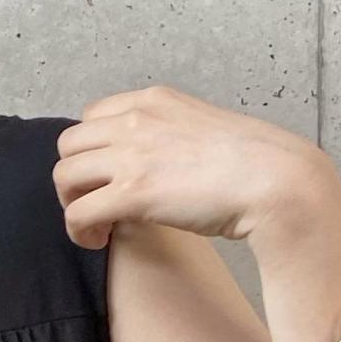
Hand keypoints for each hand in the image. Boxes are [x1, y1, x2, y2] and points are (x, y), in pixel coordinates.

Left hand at [52, 83, 335, 250]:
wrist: (275, 181)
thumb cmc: (252, 164)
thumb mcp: (203, 131)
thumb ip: (172, 139)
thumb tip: (159, 169)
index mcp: (154, 100)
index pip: (92, 117)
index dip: (92, 153)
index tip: (107, 179)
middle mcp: (136, 119)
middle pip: (69, 145)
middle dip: (75, 180)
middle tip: (95, 206)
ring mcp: (132, 154)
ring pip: (64, 176)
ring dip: (72, 205)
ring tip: (97, 227)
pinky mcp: (133, 193)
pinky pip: (78, 212)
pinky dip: (79, 231)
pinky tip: (99, 241)